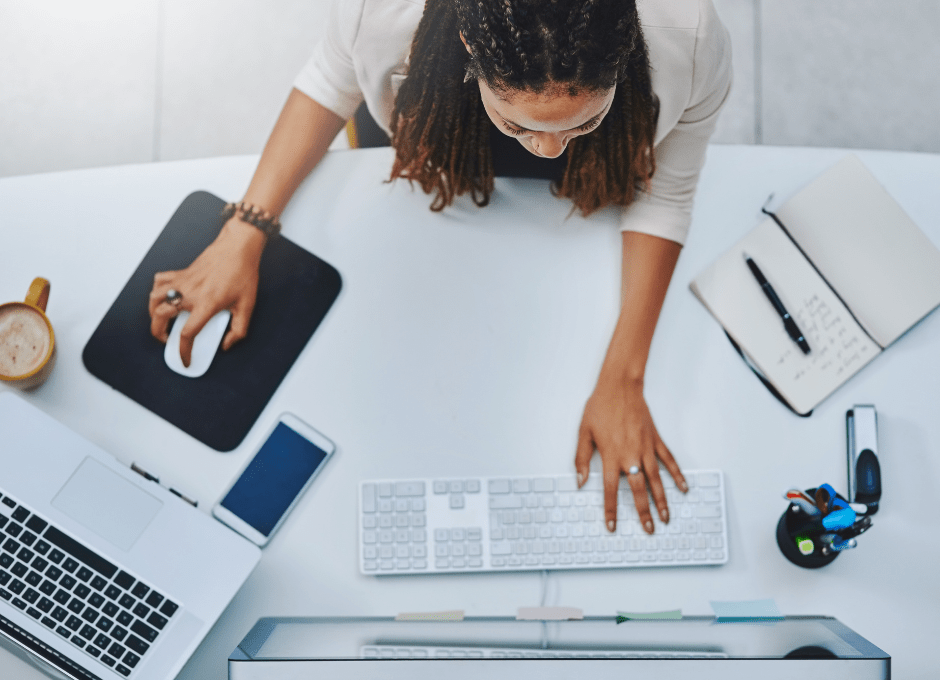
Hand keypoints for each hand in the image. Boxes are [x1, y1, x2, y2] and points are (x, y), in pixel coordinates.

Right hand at [148, 217, 264, 365]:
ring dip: (153, 312)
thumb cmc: (243, 274)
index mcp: (206, 305)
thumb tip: (226, 345)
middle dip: (158, 333)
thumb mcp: (248, 306)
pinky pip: (160, 281)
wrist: (238, 247)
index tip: (185, 360)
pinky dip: (157, 290)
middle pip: (160, 317)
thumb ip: (239, 330)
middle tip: (166, 340)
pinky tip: (164, 296)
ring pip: (154, 298)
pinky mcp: (181, 272)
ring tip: (161, 321)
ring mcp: (182, 282)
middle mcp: (189, 294)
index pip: (187, 334)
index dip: (183, 351)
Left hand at [575, 375, 686, 534]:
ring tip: (666, 518)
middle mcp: (631, 456)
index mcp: (611, 457)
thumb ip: (582, 459)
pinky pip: (669, 462)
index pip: (611, 491)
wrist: (620, 387)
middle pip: (638, 491)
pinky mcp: (656, 440)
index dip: (611, 511)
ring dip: (662, 501)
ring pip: (656, 481)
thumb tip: (580, 482)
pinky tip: (683, 488)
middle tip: (649, 530)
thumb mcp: (584, 433)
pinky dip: (677, 476)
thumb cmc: (600, 407)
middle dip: (644, 513)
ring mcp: (646, 449)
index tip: (613, 527)